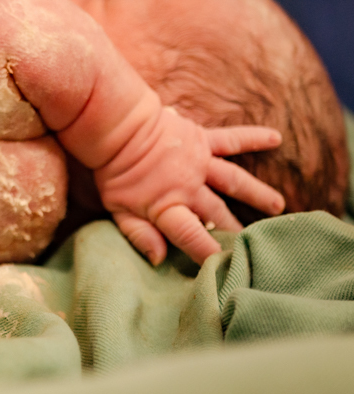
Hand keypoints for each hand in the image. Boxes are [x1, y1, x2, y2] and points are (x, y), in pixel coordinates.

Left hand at [94, 106, 284, 264]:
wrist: (114, 128)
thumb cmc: (113, 172)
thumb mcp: (117, 209)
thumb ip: (139, 234)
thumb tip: (160, 260)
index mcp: (167, 205)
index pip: (191, 234)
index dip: (207, 251)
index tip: (225, 266)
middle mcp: (188, 185)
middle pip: (217, 211)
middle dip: (235, 229)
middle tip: (256, 244)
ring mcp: (199, 162)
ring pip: (234, 180)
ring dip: (257, 193)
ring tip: (278, 207)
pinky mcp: (202, 139)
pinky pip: (231, 139)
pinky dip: (253, 137)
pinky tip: (276, 138)